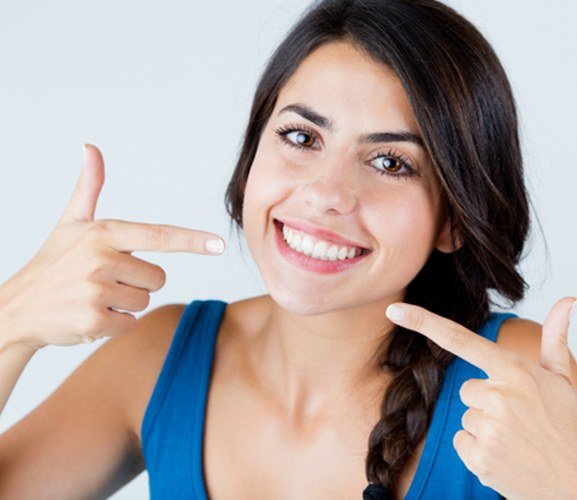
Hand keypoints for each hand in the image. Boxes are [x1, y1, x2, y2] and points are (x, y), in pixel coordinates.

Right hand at [0, 144, 225, 351]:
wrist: (18, 308)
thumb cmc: (53, 263)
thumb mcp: (70, 223)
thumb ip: (89, 188)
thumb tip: (91, 148)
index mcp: (103, 233)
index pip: (158, 236)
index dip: (192, 240)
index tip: (219, 244)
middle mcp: (101, 259)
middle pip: (158, 277)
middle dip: (137, 283)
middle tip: (104, 281)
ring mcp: (97, 290)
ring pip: (145, 301)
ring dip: (125, 304)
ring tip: (94, 297)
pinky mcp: (94, 320)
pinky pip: (130, 323)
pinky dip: (114, 324)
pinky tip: (89, 315)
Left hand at [385, 297, 576, 499]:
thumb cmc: (567, 426)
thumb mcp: (563, 379)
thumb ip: (555, 337)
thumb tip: (567, 299)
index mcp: (515, 370)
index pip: (460, 339)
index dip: (423, 322)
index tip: (395, 310)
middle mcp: (499, 395)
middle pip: (466, 389)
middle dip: (486, 402)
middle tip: (518, 419)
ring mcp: (488, 428)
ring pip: (464, 417)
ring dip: (484, 428)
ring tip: (516, 440)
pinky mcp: (479, 457)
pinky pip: (461, 442)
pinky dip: (478, 451)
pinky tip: (506, 457)